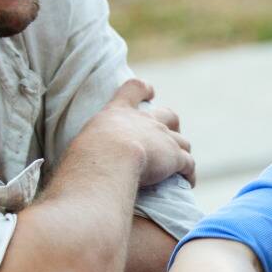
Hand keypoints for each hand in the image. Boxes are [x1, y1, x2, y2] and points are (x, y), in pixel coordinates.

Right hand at [79, 78, 195, 186]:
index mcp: (119, 112)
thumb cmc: (87, 155)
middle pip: (168, 115)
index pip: (133, 88)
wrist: (109, 159)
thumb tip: (82, 165)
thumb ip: (91, 147)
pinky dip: (189, 173)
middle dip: (171, 125)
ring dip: (182, 152)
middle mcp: (145, 120)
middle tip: (168, 139)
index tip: (150, 91)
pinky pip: (188, 164)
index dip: (143, 89)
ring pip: (182, 142)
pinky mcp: (175, 157)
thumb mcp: (85, 142)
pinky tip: (188, 182)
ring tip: (180, 167)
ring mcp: (163, 137)